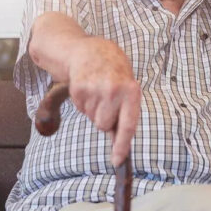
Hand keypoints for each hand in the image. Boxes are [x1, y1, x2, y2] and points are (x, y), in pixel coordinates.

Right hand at [66, 36, 140, 165]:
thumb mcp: (127, 85)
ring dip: (94, 109)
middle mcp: (114, 91)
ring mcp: (95, 90)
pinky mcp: (78, 89)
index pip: (128, 125)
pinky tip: (87, 87)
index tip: (117, 161)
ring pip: (93, 118)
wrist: (88, 50)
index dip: (122, 146)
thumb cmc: (112, 70)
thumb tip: (119, 140)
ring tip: (97, 90)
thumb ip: (125, 110)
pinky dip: (83, 102)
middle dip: (104, 119)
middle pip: (104, 125)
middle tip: (106, 101)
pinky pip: (81, 108)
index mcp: (131, 91)